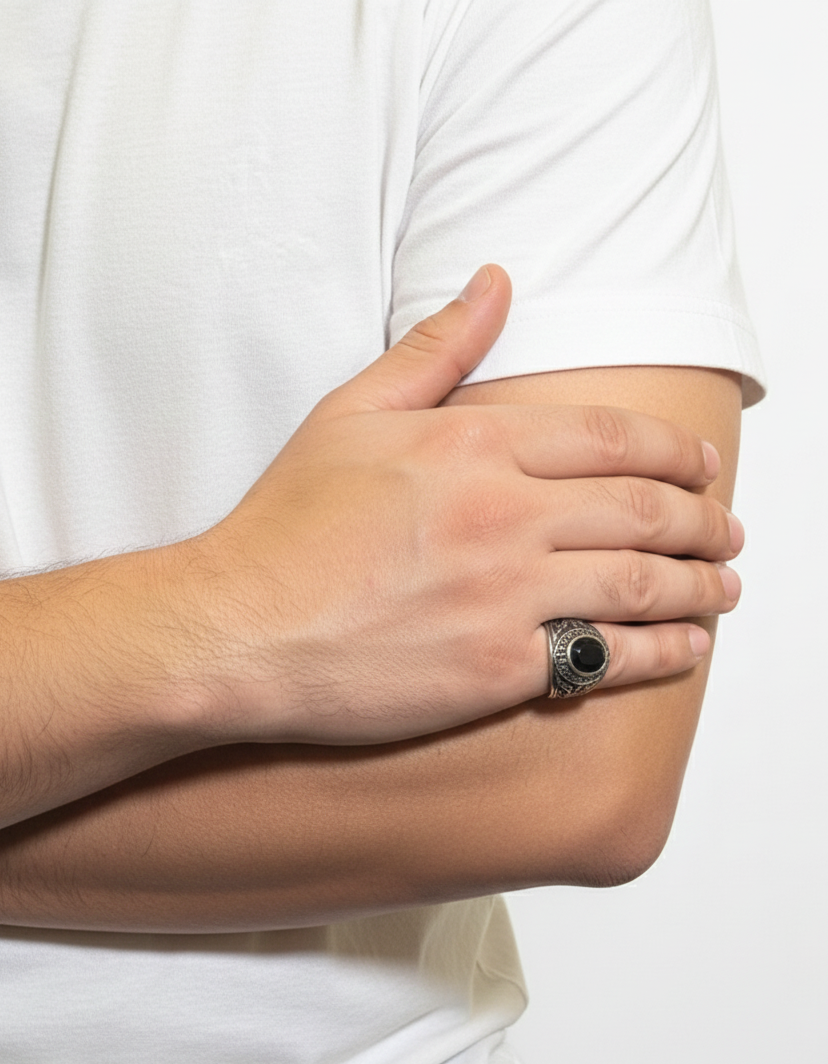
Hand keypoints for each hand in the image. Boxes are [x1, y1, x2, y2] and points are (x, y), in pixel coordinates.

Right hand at [182, 265, 741, 744]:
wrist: (239, 629)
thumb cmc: (288, 524)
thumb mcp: (352, 414)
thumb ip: (437, 349)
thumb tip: (494, 281)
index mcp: (475, 446)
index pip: (610, 438)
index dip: (671, 453)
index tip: (699, 467)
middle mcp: (505, 516)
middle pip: (644, 509)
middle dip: (703, 519)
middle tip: (726, 531)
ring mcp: (508, 595)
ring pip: (642, 582)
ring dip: (700, 584)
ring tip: (724, 586)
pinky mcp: (499, 668)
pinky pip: (608, 657)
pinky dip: (662, 652)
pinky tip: (685, 648)